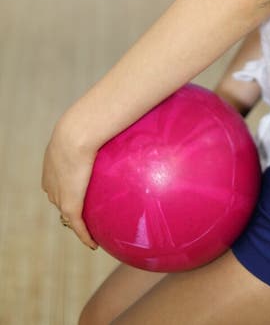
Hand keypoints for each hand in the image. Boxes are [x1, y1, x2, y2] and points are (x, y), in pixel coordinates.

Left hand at [41, 117, 98, 249]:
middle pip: (59, 197)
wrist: (76, 133)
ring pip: (68, 213)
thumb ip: (103, 125)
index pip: (57, 179)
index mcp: (53, 162)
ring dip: (77, 221)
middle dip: (69, 203)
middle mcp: (51, 181)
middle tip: (86, 207)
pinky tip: (94, 245)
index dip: (67, 184)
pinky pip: (78, 226)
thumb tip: (125, 117)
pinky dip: (85, 236)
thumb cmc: (87, 122)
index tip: (80, 185)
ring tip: (91, 227)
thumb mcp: (91, 123)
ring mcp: (58, 195)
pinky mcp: (69, 205)